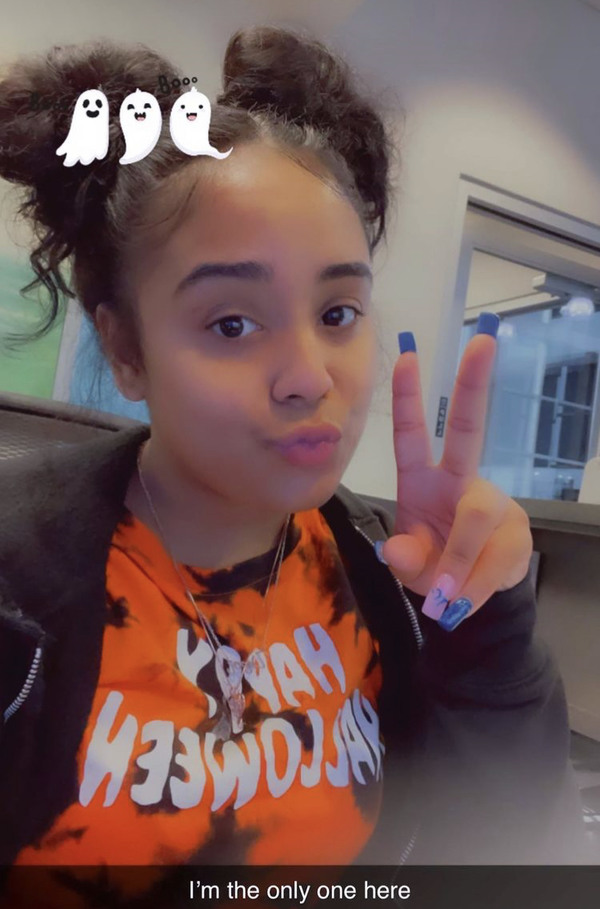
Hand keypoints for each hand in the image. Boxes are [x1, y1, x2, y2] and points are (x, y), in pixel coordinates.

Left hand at [378, 322, 532, 630]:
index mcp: (421, 482)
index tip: (403, 357)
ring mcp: (489, 503)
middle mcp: (458, 482)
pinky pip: (497, 556)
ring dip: (461, 558)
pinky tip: (466, 599)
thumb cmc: (430, 567)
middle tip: (482, 341)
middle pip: (469, 430)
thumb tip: (395, 550)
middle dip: (473, 386)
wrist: (469, 596)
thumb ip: (402, 559)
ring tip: (446, 597)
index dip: (406, 399)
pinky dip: (478, 584)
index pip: (412, 436)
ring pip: (479, 514)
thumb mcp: (408, 567)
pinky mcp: (514, 532)